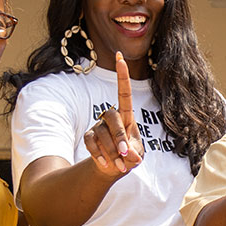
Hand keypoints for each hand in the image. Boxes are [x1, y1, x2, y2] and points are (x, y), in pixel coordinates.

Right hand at [84, 53, 145, 177]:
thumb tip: (130, 155)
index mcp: (127, 117)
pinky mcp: (89, 136)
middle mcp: (111, 117)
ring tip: (119, 166)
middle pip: (112, 117)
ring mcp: (98, 126)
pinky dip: (98, 155)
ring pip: (101, 133)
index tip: (120, 57)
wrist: (113, 168)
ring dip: (110, 151)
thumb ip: (135, 154)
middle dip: (119, 137)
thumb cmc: (129, 157)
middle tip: (125, 155)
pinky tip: (105, 164)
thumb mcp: (136, 156)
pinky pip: (90, 142)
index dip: (122, 75)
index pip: (124, 93)